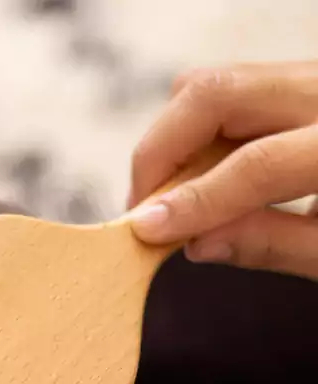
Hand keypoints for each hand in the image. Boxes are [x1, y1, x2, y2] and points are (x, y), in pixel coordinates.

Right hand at [127, 61, 317, 280]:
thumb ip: (272, 245)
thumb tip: (194, 244)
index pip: (256, 164)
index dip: (192, 201)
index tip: (144, 230)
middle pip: (214, 93)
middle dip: (159, 151)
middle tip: (144, 208)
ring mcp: (316, 76)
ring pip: (214, 84)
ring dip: (173, 141)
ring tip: (172, 197)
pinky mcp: (302, 81)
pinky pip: (229, 93)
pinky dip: (197, 136)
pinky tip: (201, 178)